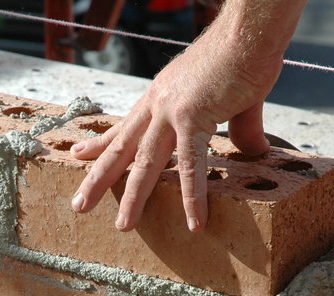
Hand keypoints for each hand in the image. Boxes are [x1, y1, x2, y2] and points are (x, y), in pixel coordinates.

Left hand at [68, 26, 284, 231]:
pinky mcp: (195, 117)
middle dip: (98, 178)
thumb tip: (255, 153)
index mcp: (161, 96)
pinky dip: (193, 196)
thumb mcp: (235, 99)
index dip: (100, 143)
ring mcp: (172, 111)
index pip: (125, 126)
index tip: (79, 156)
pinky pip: (192, 165)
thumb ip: (239, 130)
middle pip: (122, 148)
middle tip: (78, 204)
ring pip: (145, 162)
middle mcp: (158, 104)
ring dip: (133, 196)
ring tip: (123, 226)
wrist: (249, 30)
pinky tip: (195, 222)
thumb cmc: (244, 56)